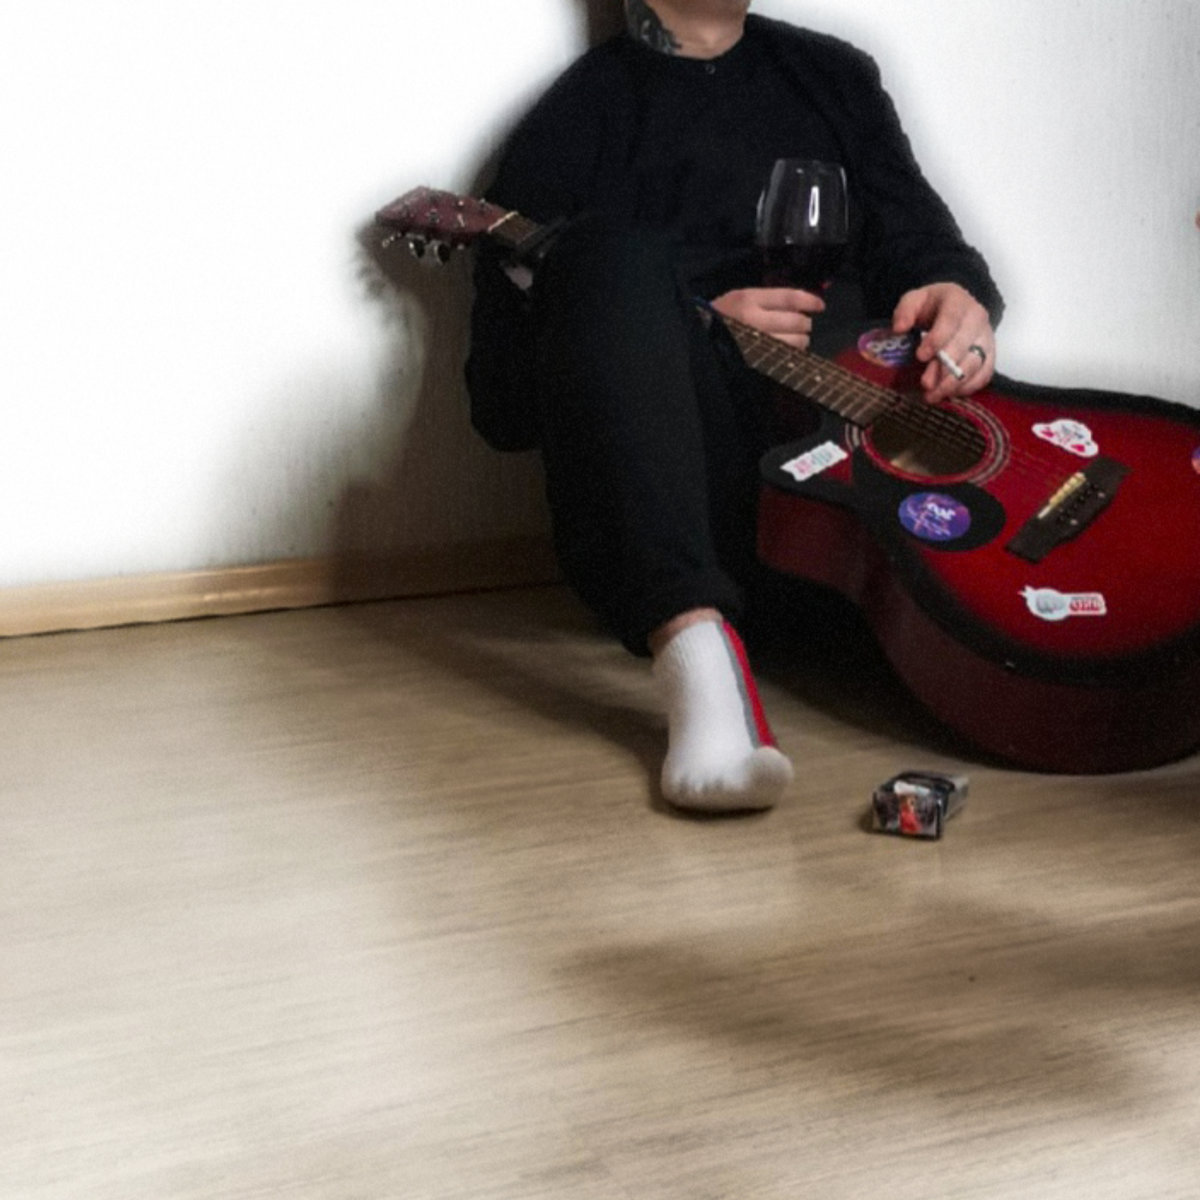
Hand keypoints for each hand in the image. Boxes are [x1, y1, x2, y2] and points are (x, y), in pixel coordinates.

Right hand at [711, 287, 825, 349]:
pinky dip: (792, 354)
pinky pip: (785, 357)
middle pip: (796, 321)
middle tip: (803, 325)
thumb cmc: (721, 316)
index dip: (809, 301)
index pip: (789, 298)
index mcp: (749, 299)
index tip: (820, 305)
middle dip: (805, 323)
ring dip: (801, 340)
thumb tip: (800, 304)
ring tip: (796, 339)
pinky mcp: (756, 359)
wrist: (698, 336)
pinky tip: (788, 351)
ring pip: (795, 341)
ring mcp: (756, 342)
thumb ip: (767, 300)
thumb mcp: (740, 298)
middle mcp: (754, 320)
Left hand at [892, 282, 995, 401]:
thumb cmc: (932, 307)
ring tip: (933, 396)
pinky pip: (985, 373)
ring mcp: (986, 337)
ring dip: (954, 383)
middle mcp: (977, 318)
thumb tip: (899, 328)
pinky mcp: (989, 354)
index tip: (920, 356)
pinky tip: (949, 394)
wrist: (955, 308)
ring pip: (976, 363)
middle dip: (944, 367)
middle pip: (965, 346)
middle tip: (925, 384)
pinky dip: (968, 387)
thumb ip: (905, 311)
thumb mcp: (915, 300)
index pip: (950, 320)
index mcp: (957, 301)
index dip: (937, 340)